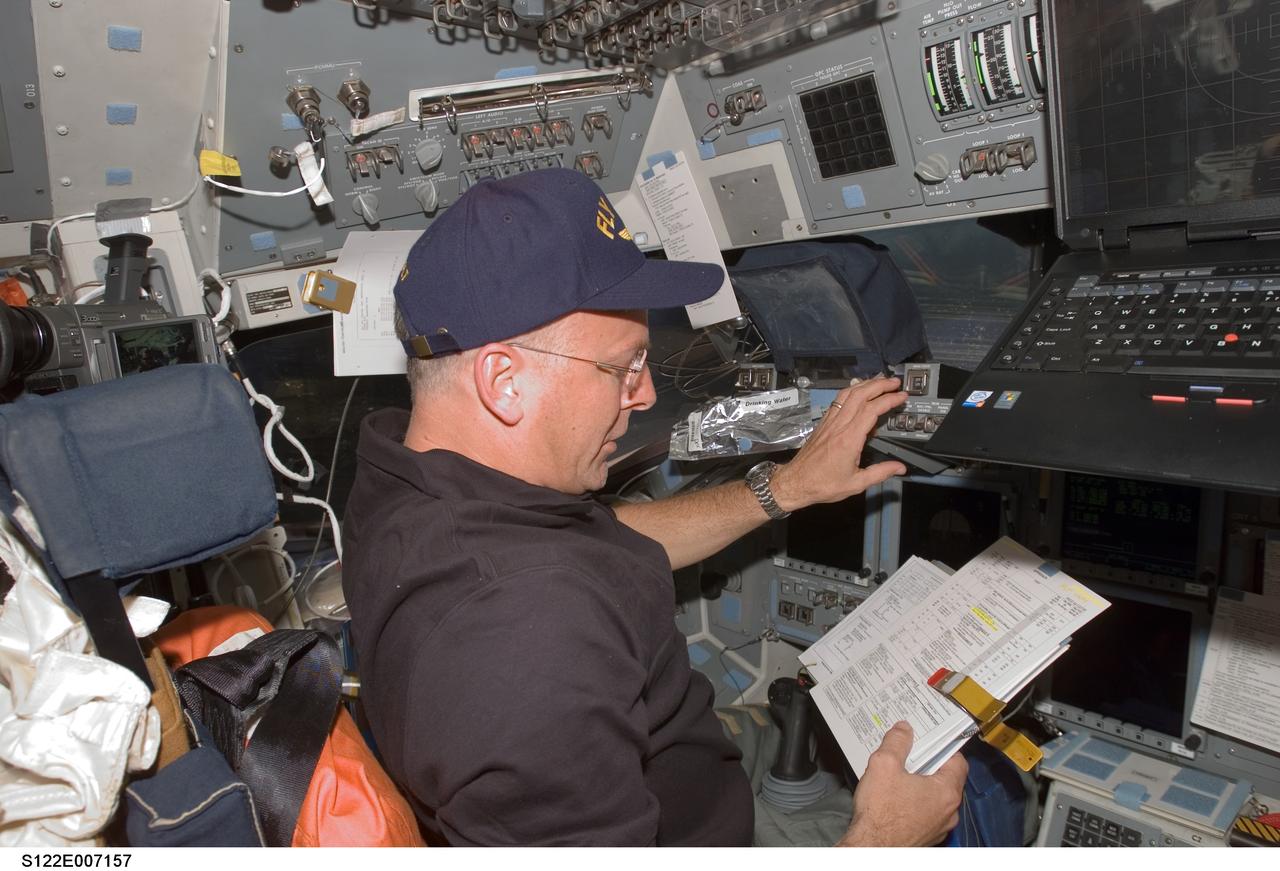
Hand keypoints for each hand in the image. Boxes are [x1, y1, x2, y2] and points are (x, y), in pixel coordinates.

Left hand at [771, 375, 908, 511]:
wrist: (796, 482)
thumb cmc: (823, 484)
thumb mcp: (856, 483)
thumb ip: (880, 473)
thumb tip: (900, 468)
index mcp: (849, 439)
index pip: (871, 410)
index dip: (889, 400)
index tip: (902, 396)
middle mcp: (838, 426)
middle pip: (860, 395)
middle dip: (879, 385)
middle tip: (895, 382)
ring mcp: (829, 422)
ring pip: (847, 394)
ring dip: (865, 384)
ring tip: (880, 381)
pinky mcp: (823, 423)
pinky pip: (838, 401)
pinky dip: (851, 391)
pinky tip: (859, 391)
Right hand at [837, 721, 967, 846]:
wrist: (871, 848)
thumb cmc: (880, 810)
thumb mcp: (884, 765)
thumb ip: (897, 743)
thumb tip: (904, 729)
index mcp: (946, 792)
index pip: (958, 761)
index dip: (943, 747)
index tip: (928, 740)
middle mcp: (949, 812)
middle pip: (947, 779)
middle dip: (928, 765)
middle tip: (909, 754)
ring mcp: (940, 827)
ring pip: (937, 797)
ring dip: (922, 785)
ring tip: (899, 775)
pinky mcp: (927, 837)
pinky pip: (928, 813)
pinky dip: (917, 802)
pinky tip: (896, 797)